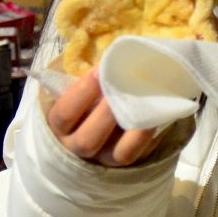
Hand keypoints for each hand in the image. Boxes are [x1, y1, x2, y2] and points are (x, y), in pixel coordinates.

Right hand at [45, 67, 163, 166]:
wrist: (97, 126)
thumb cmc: (87, 99)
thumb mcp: (80, 90)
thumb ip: (91, 79)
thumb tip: (116, 54)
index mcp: (60, 126)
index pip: (65, 114)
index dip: (82, 92)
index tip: (99, 70)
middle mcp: (78, 146)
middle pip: (88, 139)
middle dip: (105, 114)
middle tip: (123, 89)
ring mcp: (104, 158)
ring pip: (117, 153)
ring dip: (132, 128)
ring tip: (144, 102)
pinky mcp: (125, 161)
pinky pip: (138, 153)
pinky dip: (146, 136)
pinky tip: (157, 115)